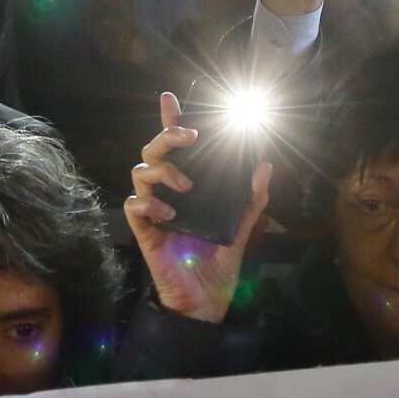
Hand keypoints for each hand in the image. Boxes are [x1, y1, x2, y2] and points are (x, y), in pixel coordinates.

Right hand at [123, 92, 268, 324]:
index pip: (176, 148)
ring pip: (140, 172)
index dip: (171, 121)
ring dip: (164, 170)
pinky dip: (149, 204)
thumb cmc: (217, 261)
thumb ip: (251, 197)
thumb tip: (264, 164)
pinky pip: (134, 206)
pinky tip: (168, 213)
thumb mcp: (240, 226)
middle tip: (190, 136)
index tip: (171, 98)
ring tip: (187, 186)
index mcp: (188, 186)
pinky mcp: (144, 231)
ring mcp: (153, 210)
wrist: (206, 299)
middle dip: (167, 135)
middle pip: (152, 151)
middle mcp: (167, 193)